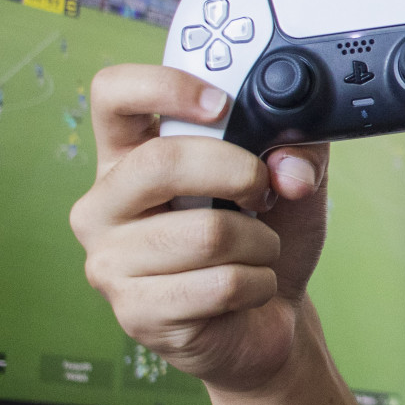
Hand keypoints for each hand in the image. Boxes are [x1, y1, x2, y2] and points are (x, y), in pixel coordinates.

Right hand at [69, 64, 329, 392]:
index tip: (220, 104)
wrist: (267, 318)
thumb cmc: (264, 238)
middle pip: (160, 162)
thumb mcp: (292, 179)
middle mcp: (105, 204)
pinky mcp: (136, 312)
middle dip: (237, 172)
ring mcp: (111, 262)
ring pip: (206, 233)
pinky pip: (220, 285)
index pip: (113, 94)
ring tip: (258, 250)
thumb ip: (299, 149)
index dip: (164, 86)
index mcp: (130, 155)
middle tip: (263, 190)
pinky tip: (248, 289)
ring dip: (260, 242)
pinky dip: (258, 283)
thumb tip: (288, 165)